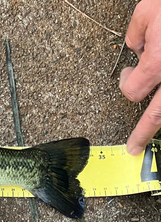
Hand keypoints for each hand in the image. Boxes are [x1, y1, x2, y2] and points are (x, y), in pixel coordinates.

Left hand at [120, 0, 160, 154]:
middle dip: (143, 133)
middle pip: (157, 116)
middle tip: (135, 146)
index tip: (127, 73)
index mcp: (160, 64)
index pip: (132, 92)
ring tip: (151, 133)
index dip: (125, 83)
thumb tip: (137, 49)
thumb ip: (136, 36)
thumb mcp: (147, 12)